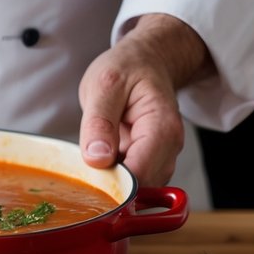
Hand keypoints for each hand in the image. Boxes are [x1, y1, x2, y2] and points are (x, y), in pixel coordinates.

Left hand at [77, 14, 213, 186]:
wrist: (146, 61)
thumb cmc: (128, 68)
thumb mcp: (105, 85)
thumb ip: (99, 122)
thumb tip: (97, 159)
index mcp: (162, 128)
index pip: (141, 175)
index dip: (113, 185)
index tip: (87, 179)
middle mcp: (169, 148)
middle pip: (142, 189)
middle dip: (111, 187)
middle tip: (84, 167)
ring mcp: (161, 158)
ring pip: (138, 191)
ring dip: (111, 184)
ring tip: (92, 157)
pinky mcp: (150, 162)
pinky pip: (132, 183)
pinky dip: (114, 179)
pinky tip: (100, 161)